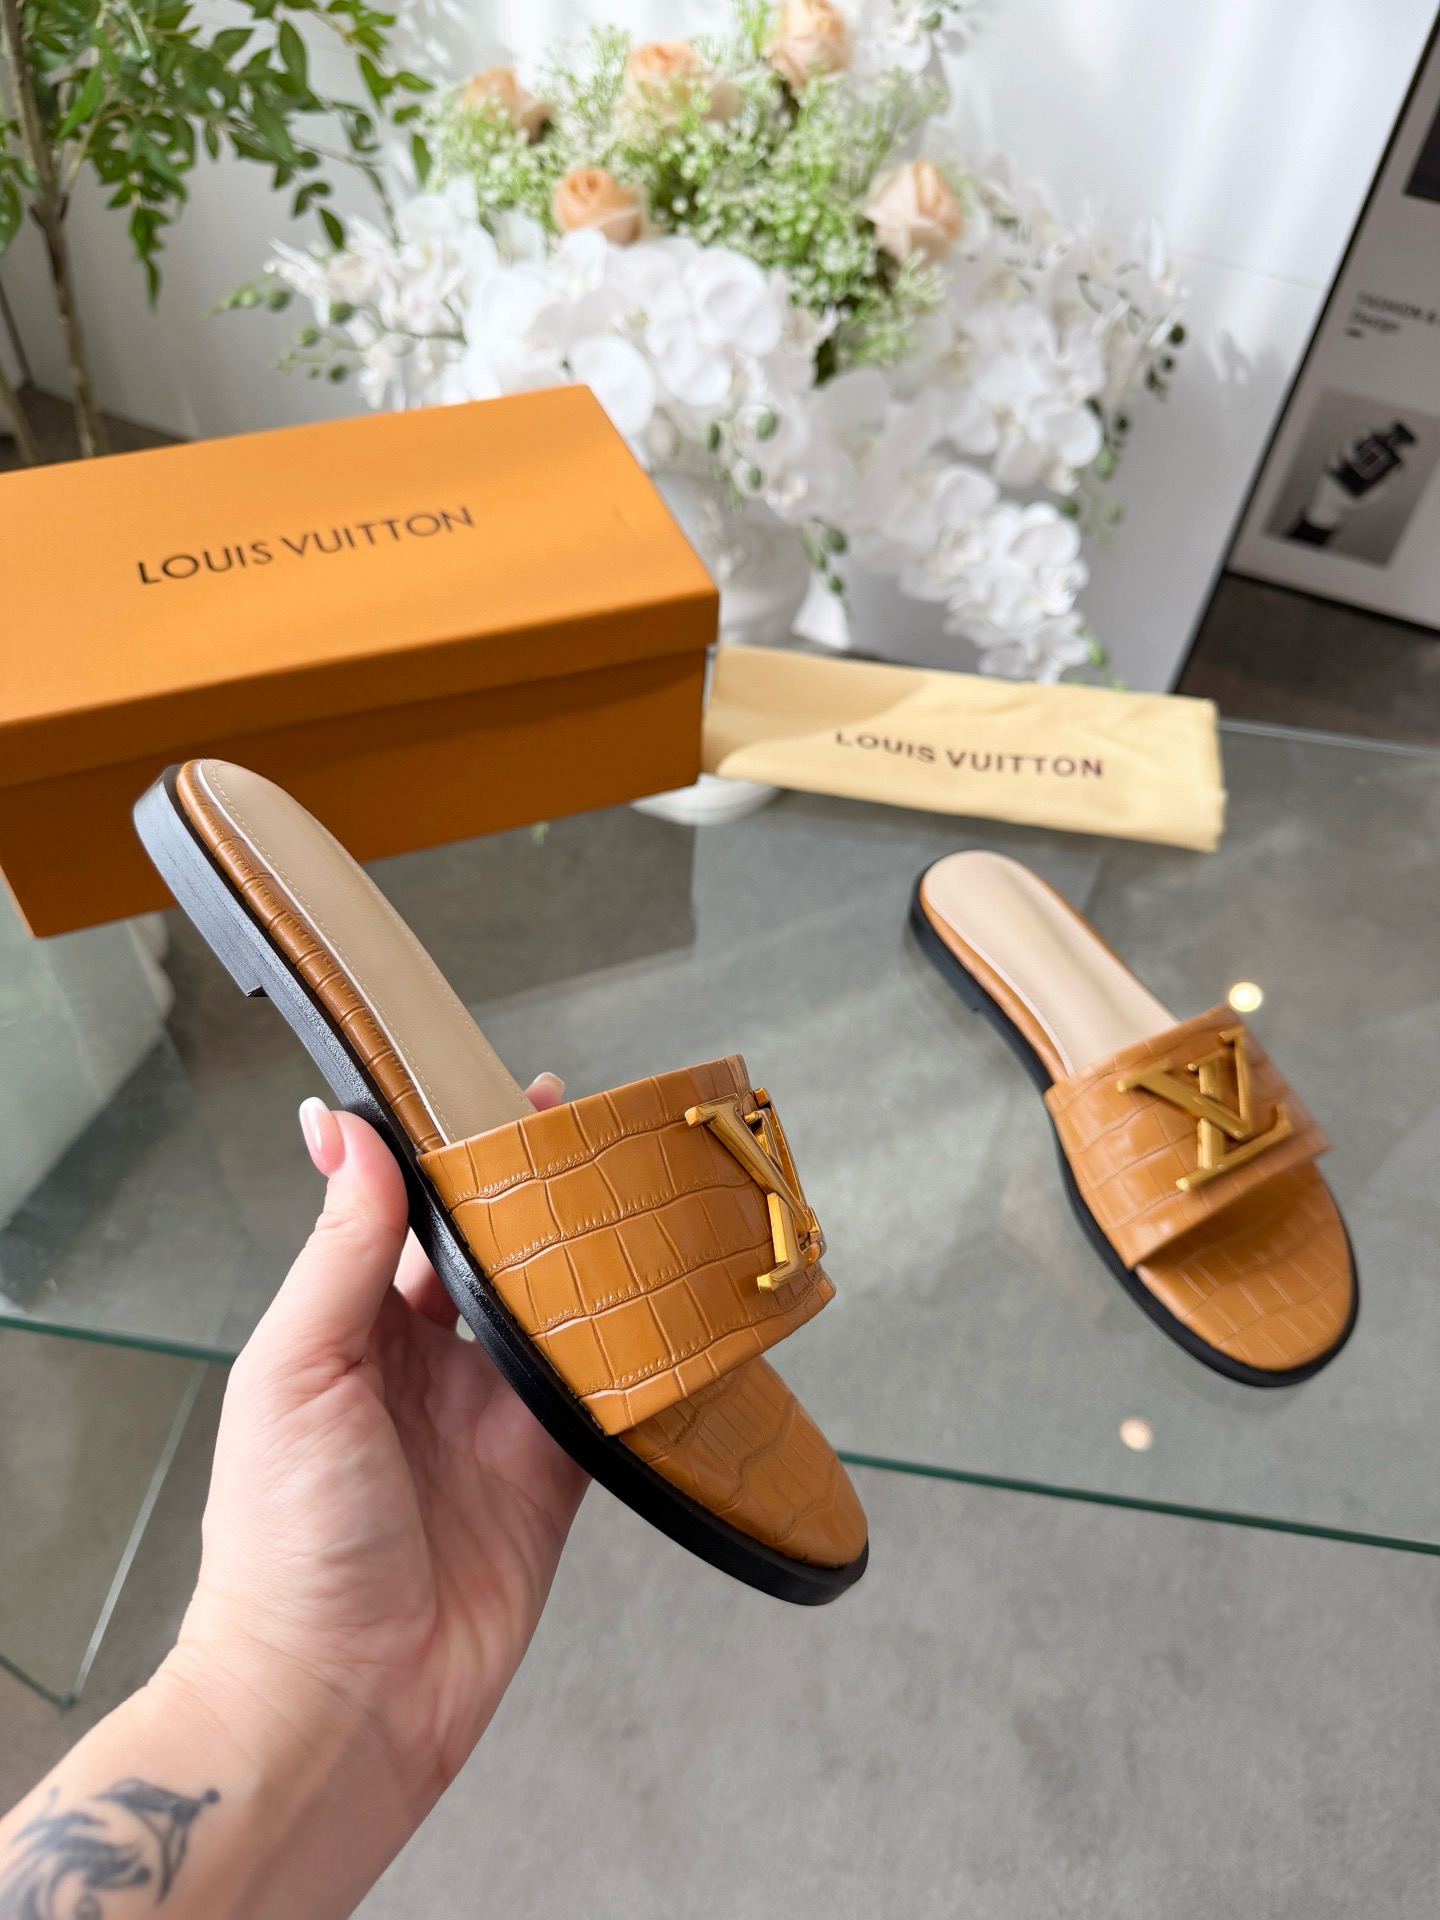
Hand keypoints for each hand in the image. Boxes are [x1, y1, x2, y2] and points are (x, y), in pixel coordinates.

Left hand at [167, 1080, 586, 1818]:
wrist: (337, 1705)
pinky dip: (633, 1355)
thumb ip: (339, 1252)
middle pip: (494, 1257)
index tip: (491, 1094)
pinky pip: (604, 1397)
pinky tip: (664, 1305)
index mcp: (351, 1331)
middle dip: (535, 1197)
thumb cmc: (285, 1544)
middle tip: (590, 1132)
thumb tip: (344, 1132)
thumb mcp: (297, 1373)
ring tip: (638, 1193)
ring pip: (557, 1315)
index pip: (409, 1217)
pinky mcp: (552, 1477)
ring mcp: (493, 1421)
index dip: (450, 1157)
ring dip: (591, 1262)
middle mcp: (425, 1367)